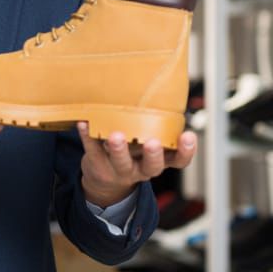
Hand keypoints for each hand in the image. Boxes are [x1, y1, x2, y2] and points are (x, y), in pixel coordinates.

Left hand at [77, 123, 197, 207]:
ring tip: (116, 136)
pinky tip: (84, 123)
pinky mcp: (97, 165)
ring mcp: (119, 170)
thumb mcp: (146, 146)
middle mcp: (141, 169)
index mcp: (158, 162)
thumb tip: (159, 92)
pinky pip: (92, 150)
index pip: (178, 161)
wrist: (104, 180)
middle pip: (151, 166)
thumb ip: (154, 128)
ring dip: (119, 149)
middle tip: (152, 142)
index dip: (186, 151)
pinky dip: (87, 136)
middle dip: (153, 154)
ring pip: (121, 162)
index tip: (188, 136)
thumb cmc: (131, 154)